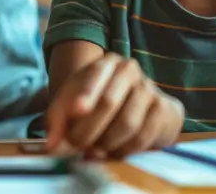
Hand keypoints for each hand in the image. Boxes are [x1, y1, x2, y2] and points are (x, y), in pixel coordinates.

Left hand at [45, 53, 183, 157]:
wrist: (135, 107)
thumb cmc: (95, 105)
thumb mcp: (71, 106)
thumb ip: (57, 123)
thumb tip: (50, 147)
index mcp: (105, 63)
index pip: (95, 74)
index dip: (86, 93)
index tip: (76, 111)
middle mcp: (130, 70)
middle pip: (109, 102)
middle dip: (89, 129)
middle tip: (76, 145)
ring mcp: (150, 88)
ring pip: (127, 123)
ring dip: (106, 143)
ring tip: (93, 151)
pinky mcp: (164, 110)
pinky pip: (144, 137)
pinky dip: (125, 150)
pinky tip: (113, 152)